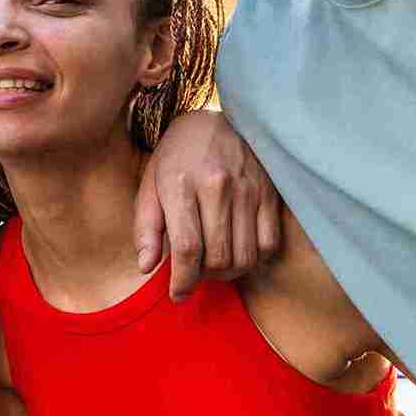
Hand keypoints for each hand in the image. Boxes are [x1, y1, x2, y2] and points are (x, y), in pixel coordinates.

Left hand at [133, 110, 281, 299]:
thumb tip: (146, 267)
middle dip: (203, 277)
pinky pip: (268, 243)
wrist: (216, 120)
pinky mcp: (270, 192)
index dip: (182, 280)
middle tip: (194, 273)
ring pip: (245, 256)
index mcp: (180, 183)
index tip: (177, 295)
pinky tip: (238, 250)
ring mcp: (248, 189)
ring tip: (214, 264)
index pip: (186, 247)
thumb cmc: (176, 156)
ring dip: (228, 272)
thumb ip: (146, 226)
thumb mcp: (150, 184)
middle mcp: (217, 186)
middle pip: (217, 257)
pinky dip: (254, 259)